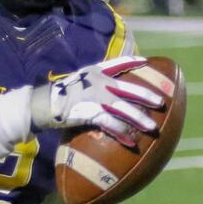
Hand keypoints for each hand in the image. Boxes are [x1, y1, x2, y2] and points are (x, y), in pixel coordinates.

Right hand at [30, 56, 161, 147]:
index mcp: (94, 71)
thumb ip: (89, 83)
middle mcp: (98, 82)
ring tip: (152, 127)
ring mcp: (96, 97)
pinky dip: (122, 133)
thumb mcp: (76, 82)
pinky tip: (131, 142)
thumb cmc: (57, 95)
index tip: (146, 61)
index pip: (118, 63)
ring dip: (139, 119)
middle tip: (161, 101)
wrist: (42, 102)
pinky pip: (111, 124)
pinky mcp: (92, 113)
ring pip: (124, 108)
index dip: (133, 62)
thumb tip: (100, 91)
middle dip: (146, 95)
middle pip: (128, 88)